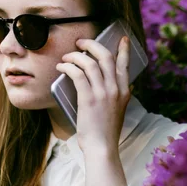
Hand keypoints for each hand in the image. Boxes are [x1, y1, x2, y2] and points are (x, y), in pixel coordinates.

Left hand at [55, 36, 130, 153]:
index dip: (123, 49)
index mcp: (124, 91)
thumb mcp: (118, 111)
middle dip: (91, 45)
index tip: (121, 38)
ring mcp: (103, 93)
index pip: (125, 64)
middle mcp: (115, 89)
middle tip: (81, 42)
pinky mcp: (88, 98)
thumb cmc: (106, 132)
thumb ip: (117, 97)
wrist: (102, 147)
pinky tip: (62, 67)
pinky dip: (68, 67)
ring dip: (76, 56)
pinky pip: (77, 74)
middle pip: (105, 56)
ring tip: (66, 57)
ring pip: (90, 63)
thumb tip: (114, 87)